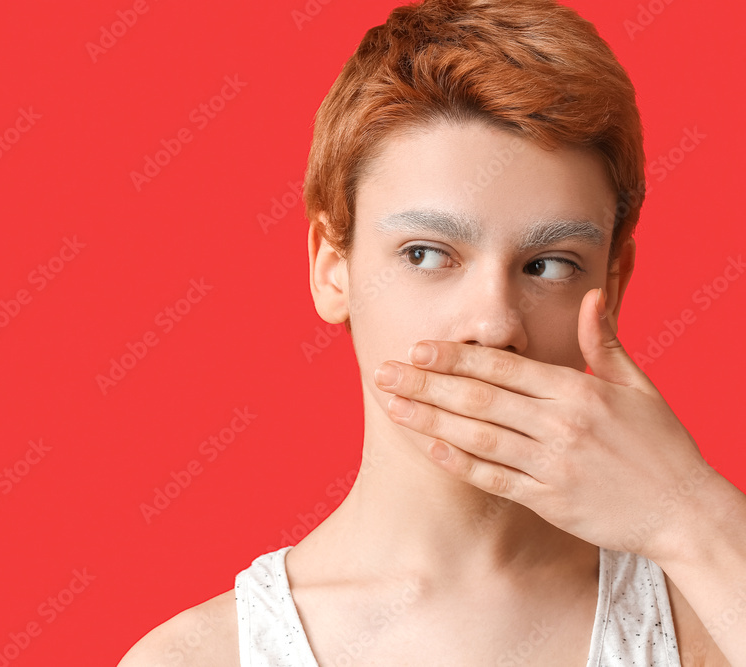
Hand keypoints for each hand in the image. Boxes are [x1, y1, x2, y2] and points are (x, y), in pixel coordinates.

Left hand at [373, 287, 720, 560]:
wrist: (685, 511)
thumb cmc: (660, 446)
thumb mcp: (638, 386)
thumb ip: (604, 342)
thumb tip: (593, 295)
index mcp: (577, 391)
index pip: (503, 366)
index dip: (456, 356)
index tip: (418, 348)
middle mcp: (560, 425)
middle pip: (479, 397)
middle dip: (426, 383)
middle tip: (383, 372)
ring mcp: (553, 465)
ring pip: (479, 436)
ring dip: (431, 419)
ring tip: (393, 405)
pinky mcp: (549, 500)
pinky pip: (495, 479)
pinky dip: (461, 463)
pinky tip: (431, 446)